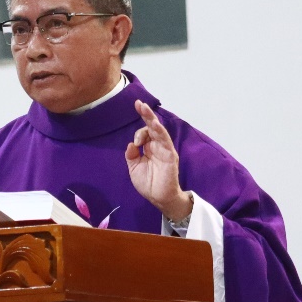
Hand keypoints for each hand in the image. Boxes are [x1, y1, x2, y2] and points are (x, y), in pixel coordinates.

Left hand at [125, 100, 190, 220]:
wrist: (159, 198)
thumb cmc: (148, 183)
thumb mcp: (134, 168)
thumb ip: (132, 156)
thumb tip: (131, 144)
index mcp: (148, 147)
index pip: (144, 132)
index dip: (139, 129)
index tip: (134, 137)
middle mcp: (157, 146)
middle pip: (152, 126)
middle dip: (146, 114)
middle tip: (139, 103)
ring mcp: (164, 149)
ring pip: (159, 131)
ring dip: (151, 119)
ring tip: (144, 109)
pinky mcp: (170, 155)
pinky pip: (165, 141)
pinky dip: (160, 132)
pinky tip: (154, 125)